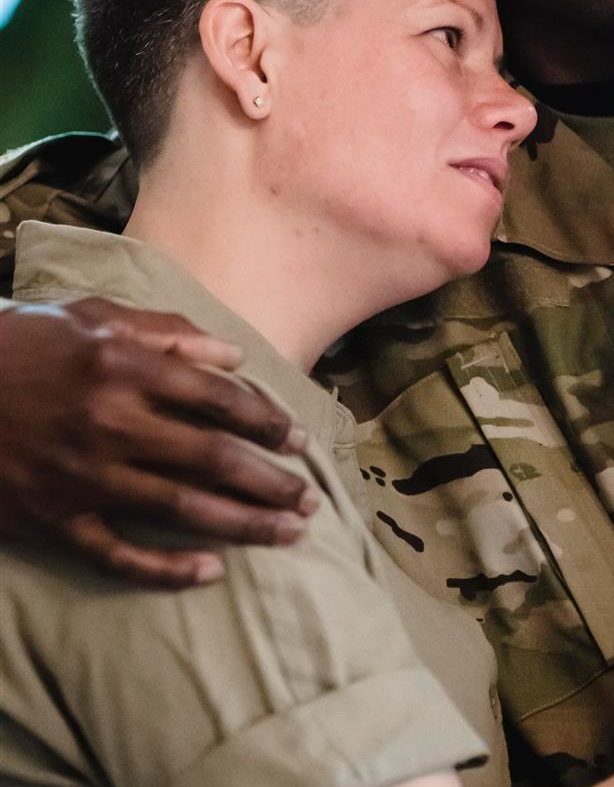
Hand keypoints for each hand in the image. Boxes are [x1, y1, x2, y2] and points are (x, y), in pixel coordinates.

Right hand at [0, 297, 314, 586]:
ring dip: (243, 523)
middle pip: (214, 459)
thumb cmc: (25, 346)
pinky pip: (118, 554)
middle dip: (270, 481)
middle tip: (309, 499)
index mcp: (127, 369)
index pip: (220, 400)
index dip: (267, 422)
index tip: (297, 439)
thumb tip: (235, 356)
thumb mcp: (95, 318)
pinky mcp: (54, 519)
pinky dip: (165, 569)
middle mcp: (113, 423)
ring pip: (182, 508)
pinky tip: (209, 573)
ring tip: (288, 532)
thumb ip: (169, 332)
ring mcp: (84, 477)